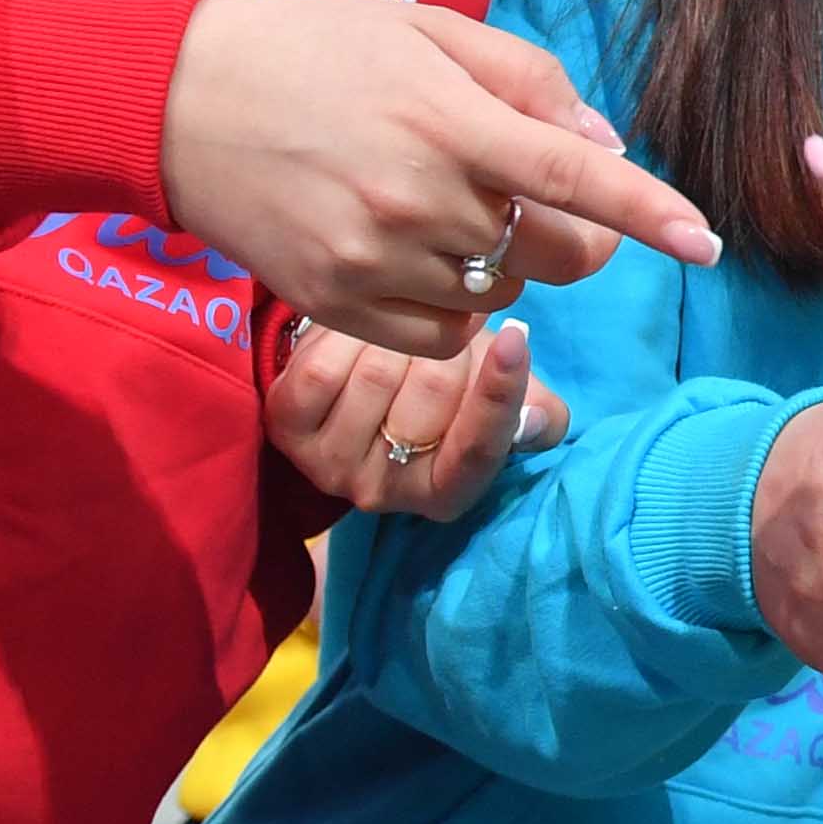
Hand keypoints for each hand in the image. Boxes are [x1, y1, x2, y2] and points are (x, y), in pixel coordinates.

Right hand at [160, 0, 716, 356]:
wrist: (175, 98)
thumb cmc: (312, 47)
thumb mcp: (426, 30)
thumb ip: (524, 79)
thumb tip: (603, 141)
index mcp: (448, 120)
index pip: (576, 176)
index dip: (650, 211)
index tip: (707, 242)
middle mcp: (417, 198)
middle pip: (551, 253)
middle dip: (575, 236)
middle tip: (543, 199)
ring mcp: (372, 259)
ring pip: (498, 292)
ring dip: (502, 260)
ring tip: (447, 207)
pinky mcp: (332, 302)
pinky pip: (441, 334)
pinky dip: (456, 307)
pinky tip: (424, 258)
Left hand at [265, 309, 566, 517]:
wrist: (362, 376)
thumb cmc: (444, 388)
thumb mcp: (496, 398)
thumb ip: (534, 409)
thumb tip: (535, 415)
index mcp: (445, 493)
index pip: (478, 449)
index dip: (499, 393)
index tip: (516, 336)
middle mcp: (384, 494)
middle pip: (431, 390)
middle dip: (447, 343)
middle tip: (449, 329)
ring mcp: (329, 466)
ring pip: (378, 372)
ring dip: (397, 334)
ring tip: (403, 332)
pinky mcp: (286, 429)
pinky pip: (324, 367)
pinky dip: (345, 335)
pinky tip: (356, 336)